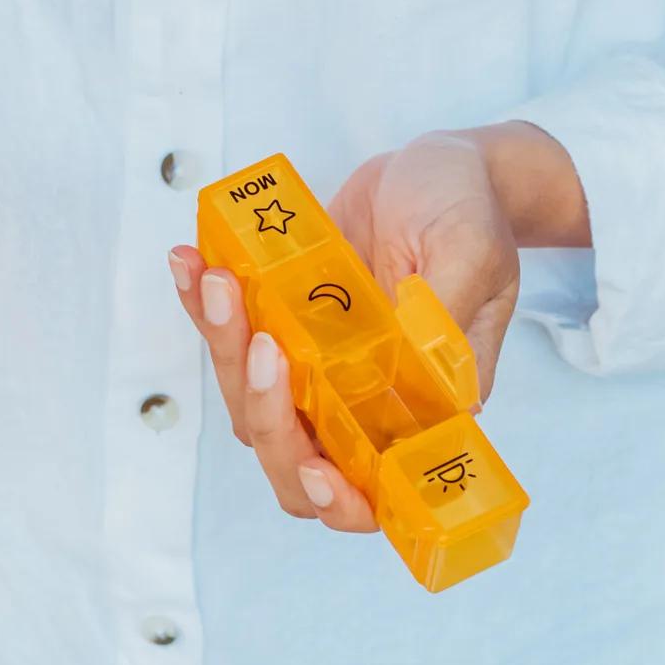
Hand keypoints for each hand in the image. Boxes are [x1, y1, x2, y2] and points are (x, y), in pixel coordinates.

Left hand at [168, 128, 538, 531]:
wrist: (436, 166)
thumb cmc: (469, 213)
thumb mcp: (470, 255)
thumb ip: (445, 320)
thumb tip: (432, 380)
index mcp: (421, 409)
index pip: (374, 493)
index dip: (340, 498)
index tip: (317, 466)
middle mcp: (363, 403)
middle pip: (293, 456)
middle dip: (265, 412)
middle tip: (262, 341)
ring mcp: (317, 370)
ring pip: (251, 400)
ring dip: (226, 349)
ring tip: (219, 280)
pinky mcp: (283, 326)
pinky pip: (232, 337)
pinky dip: (203, 307)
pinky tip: (193, 262)